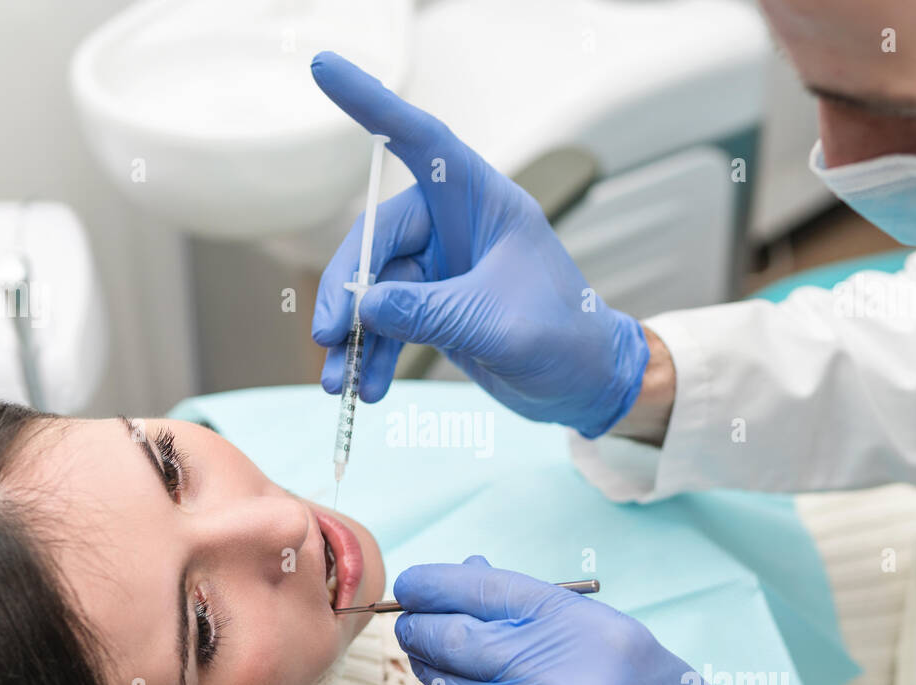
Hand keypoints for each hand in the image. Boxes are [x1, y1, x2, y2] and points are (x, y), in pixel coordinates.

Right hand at [309, 52, 650, 438]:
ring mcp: (444, 268)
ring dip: (354, 334)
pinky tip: (367, 386)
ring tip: (340, 382)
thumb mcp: (497, 325)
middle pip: (378, 238)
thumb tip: (364, 306)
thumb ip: (429, 313)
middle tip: (328, 335)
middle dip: (347, 289)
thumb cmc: (567, 339)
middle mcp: (458, 226)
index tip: (326, 67)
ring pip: (376, 288)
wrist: (589, 384)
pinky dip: (375, 352)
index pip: (422, 140)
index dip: (373, 105)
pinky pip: (389, 321)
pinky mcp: (436, 306)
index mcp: (485, 203)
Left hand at [392, 555, 725, 684]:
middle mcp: (553, 676)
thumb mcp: (609, 638)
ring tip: (468, 679)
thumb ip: (537, 610)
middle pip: (451, 640)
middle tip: (412, 628)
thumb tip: (468, 576)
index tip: (413, 585)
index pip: (482, 589)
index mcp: (579, 627)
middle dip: (421, 630)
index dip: (434, 584)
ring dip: (447, 684)